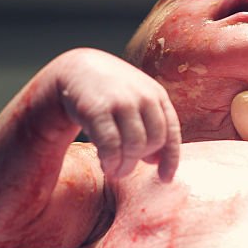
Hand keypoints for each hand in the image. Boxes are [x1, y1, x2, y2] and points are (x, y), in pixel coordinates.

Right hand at [57, 48, 180, 180]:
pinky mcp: (97, 109)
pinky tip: (105, 164)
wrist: (76, 69)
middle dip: (140, 160)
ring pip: (135, 146)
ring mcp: (121, 101)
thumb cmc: (110, 92)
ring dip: (125, 166)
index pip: (171, 131)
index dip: (170, 159)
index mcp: (156, 95)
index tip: (165, 178)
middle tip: (125, 168)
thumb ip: (150, 127)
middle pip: (154, 141)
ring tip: (114, 170)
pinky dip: (110, 161)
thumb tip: (157, 162)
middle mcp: (143, 96)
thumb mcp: (136, 102)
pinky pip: (111, 146)